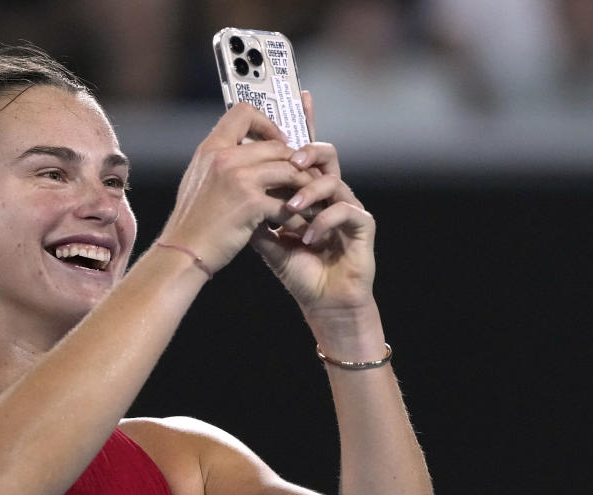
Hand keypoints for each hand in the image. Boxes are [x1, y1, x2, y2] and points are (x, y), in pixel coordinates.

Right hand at [158, 102, 307, 273]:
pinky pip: (288, 204)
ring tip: (313, 202)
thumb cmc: (192, 223)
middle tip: (307, 178)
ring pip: (289, 170)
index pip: (242, 112)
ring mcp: (239, 178)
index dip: (267, 123)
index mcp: (210, 148)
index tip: (278, 141)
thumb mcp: (198, 180)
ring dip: (305, 188)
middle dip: (296, 163)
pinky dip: (299, 217)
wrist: (183, 252)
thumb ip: (219, 163)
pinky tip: (303, 228)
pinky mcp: (252, 203)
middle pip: (276, 145)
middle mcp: (224, 157)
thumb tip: (242, 153)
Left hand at [250, 92, 376, 315]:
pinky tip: (305, 239)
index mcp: (310, 192)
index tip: (299, 95)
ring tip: (289, 211)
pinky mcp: (363, 225)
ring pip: (333, 180)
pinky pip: (346, 210)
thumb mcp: (267, 240)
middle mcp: (332, 193)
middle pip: (326, 155)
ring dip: (308, 193)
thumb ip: (254, 214)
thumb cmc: (299, 270)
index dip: (306, 123)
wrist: (322, 302)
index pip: (306, 153)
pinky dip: (322, 222)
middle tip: (291, 160)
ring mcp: (349, 206)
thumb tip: (229, 191)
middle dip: (307, 152)